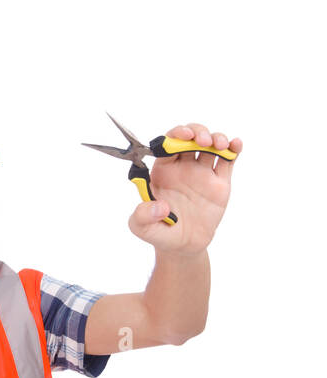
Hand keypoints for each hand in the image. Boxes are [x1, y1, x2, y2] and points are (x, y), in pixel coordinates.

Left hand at [130, 122, 241, 254]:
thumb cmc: (159, 232)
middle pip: (190, 138)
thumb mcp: (141, 227)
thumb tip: (159, 206)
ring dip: (216, 137)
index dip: (175, 135)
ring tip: (220, 145)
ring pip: (211, 145)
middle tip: (202, 141)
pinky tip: (235, 144)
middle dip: (197, 131)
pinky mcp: (220, 182)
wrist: (183, 245)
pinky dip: (233, 149)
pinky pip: (228, 161)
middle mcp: (182, 167)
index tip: (184, 136)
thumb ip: (142, 216)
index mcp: (162, 171)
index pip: (167, 144)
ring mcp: (202, 173)